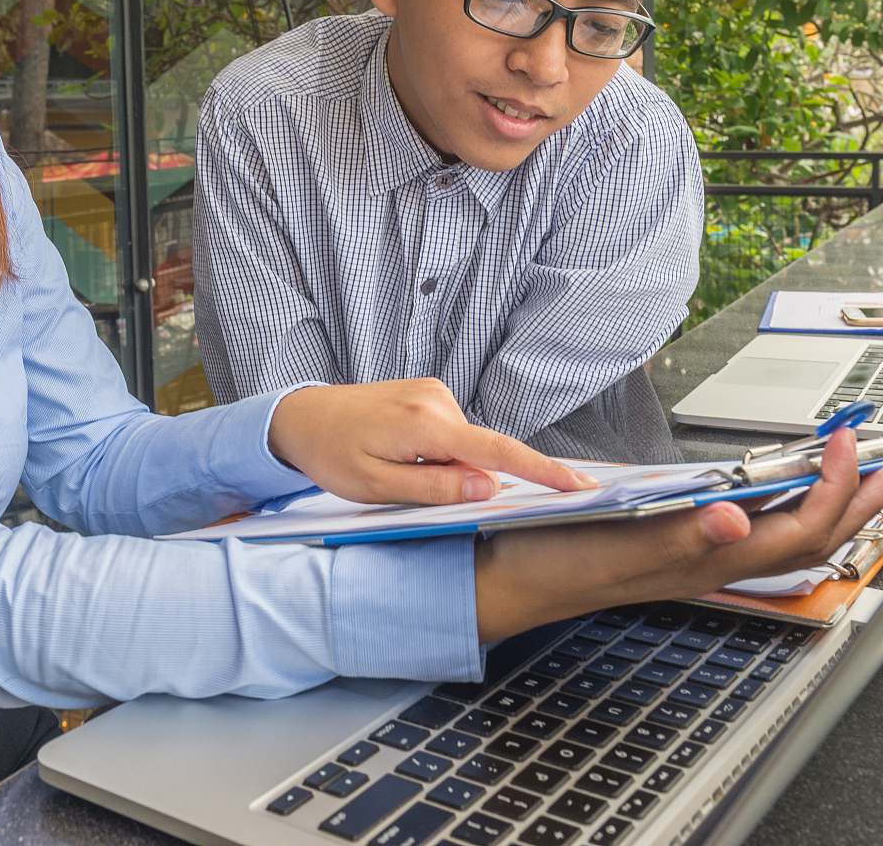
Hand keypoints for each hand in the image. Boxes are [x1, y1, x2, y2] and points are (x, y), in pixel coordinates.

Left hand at [267, 379, 597, 504]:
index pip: (497, 452)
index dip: (543, 472)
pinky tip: (405, 456)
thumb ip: (436, 488)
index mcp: (425, 423)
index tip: (581, 486)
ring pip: (467, 447)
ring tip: (396, 469)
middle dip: (472, 482)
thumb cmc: (331, 454)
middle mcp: (437, 399)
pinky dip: (444, 453)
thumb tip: (491, 489)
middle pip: (482, 454)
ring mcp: (435, 392)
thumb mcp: (377, 487)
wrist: (301, 417)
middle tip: (414, 487)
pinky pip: (454, 434)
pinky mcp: (430, 393)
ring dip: (449, 468)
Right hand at [472, 428, 882, 641]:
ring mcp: (697, 560)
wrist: (509, 579)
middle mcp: (710, 564)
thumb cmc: (554, 560)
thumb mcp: (614, 543)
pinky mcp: (679, 550)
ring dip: (832, 510)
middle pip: (808, 542)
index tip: (847, 444)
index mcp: (702, 560)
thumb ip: (679, 534)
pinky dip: (788, 511)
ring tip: (860, 480)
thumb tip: (738, 517)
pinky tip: (785, 496)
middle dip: (856, 504)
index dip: (834, 490)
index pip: (796, 531)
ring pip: (786, 542)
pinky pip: (756, 537)